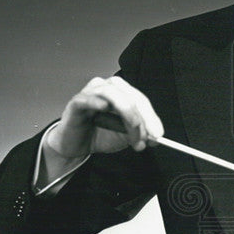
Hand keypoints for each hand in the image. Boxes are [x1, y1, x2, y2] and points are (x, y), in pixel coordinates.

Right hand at [47, 76, 163, 158]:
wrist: (75, 146)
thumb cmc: (98, 135)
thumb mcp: (125, 136)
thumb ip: (139, 133)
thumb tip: (155, 136)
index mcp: (120, 93)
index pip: (140, 99)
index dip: (151, 116)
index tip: (159, 134)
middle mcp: (107, 88)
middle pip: (130, 96)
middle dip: (142, 118)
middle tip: (148, 137)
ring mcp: (90, 92)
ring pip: (114, 96)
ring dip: (128, 117)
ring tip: (131, 136)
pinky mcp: (76, 102)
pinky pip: (87, 99)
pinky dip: (97, 102)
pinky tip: (104, 108)